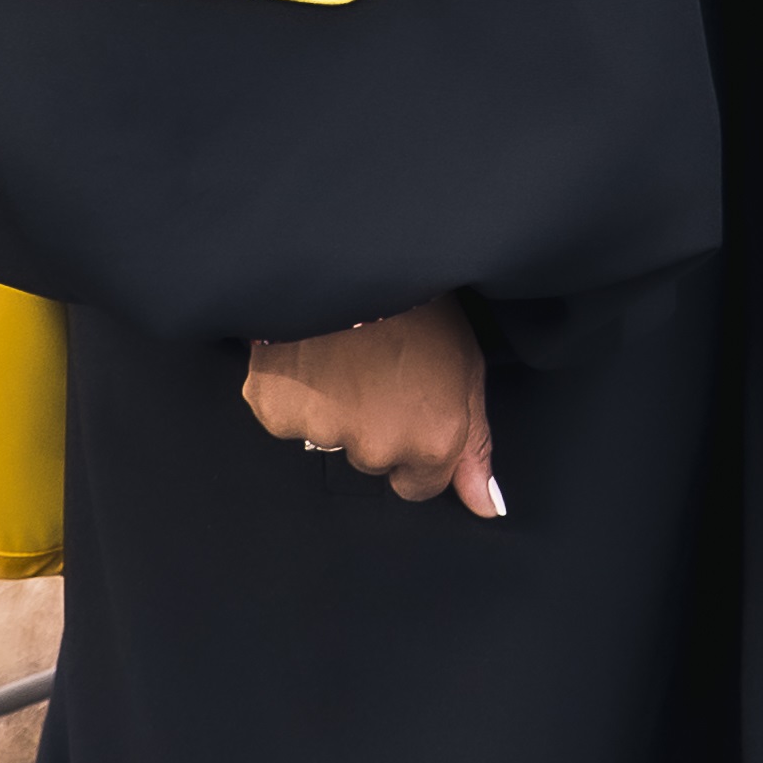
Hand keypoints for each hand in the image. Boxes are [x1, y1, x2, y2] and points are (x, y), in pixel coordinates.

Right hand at [241, 301, 503, 513]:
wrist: (355, 256)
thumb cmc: (419, 304)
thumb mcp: (467, 368)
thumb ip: (475, 445)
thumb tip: (487, 506)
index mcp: (432, 440)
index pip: (417, 487)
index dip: (413, 445)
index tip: (406, 407)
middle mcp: (378, 447)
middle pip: (371, 460)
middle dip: (372, 424)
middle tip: (375, 367)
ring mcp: (323, 432)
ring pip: (327, 439)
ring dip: (330, 407)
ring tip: (342, 353)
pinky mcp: (275, 412)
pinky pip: (284, 418)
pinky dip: (291, 393)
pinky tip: (309, 355)